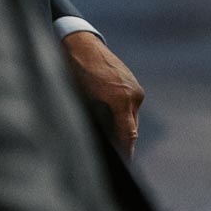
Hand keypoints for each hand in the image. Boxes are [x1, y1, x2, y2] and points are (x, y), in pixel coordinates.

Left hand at [61, 32, 142, 158]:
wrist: (80, 45)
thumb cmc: (76, 73)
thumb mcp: (83, 101)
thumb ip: (100, 122)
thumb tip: (109, 140)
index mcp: (120, 99)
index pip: (128, 135)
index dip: (126, 152)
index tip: (124, 165)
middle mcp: (132, 94)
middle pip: (131, 128)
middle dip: (124, 142)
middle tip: (117, 157)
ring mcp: (134, 87)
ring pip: (130, 117)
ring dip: (122, 128)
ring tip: (112, 140)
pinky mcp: (131, 82)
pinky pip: (129, 106)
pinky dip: (121, 114)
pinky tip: (109, 119)